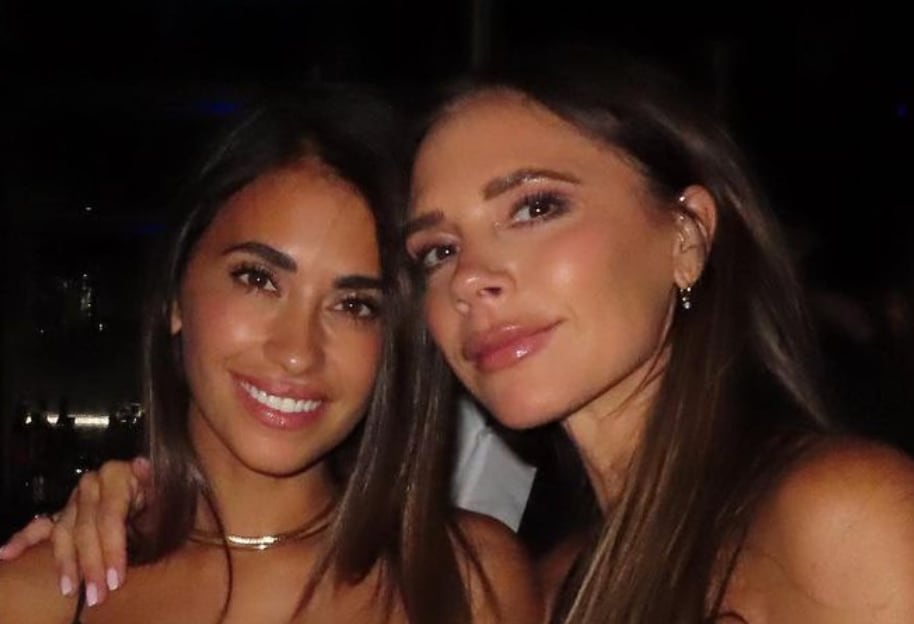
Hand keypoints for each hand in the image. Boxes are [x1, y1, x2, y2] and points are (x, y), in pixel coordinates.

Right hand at [0, 457, 150, 606]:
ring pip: (63, 532)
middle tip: (98, 596)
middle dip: (91, 566)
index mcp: (116, 475)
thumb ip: (154, 480)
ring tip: (68, 589)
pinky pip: (40, 526)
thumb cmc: (165, 492)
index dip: (112, 549)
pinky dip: (23, 540)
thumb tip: (142, 464)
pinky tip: (7, 554)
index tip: (117, 579)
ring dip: (65, 563)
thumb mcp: (168, 485)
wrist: (160, 489)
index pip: (109, 517)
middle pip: (84, 530)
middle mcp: (91, 485)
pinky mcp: (65, 511)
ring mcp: (75, 499)